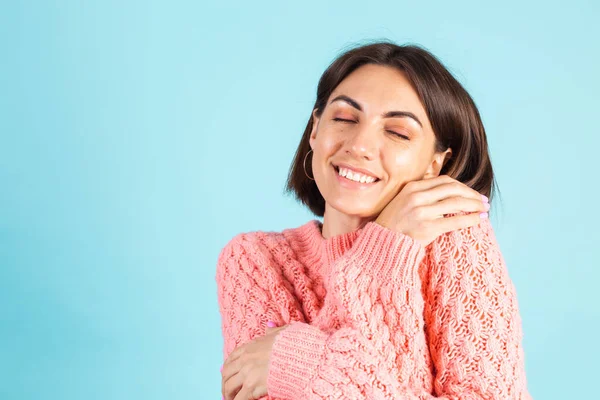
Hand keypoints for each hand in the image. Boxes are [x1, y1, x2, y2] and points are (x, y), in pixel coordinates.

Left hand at [221, 323, 287, 399]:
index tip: (227, 374)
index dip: (228, 367)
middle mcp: (245, 359)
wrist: (299, 355)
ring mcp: (247, 373)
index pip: (232, 357)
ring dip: (228, 394)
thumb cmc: (294, 344)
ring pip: (229, 386)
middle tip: (227, 391)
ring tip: (231, 399)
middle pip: (226, 373)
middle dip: (225, 382)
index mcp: (251, 346)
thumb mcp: (282, 332)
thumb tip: (270, 326)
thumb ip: (273, 331)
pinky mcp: (252, 387)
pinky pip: (239, 398)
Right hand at [374, 175, 489, 246]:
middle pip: (453, 189)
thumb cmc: (395, 224)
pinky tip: (479, 220)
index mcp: (412, 187)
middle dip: (472, 194)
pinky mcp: (427, 227)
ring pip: (457, 203)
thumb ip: (422, 195)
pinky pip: (455, 220)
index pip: (445, 181)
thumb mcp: (403, 201)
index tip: (472, 192)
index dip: (462, 186)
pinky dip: (471, 219)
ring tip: (484, 209)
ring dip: (475, 205)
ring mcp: (422, 211)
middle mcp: (417, 196)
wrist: (383, 243)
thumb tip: (448, 194)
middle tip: (483, 201)